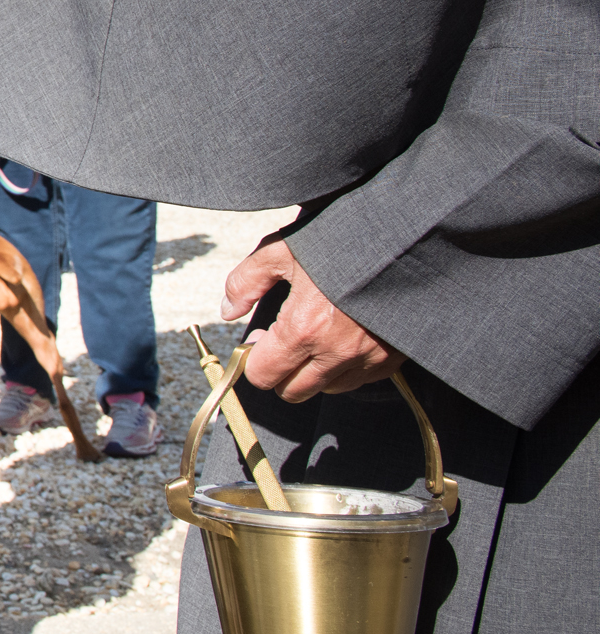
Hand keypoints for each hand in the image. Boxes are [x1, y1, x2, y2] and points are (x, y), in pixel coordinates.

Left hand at [221, 240, 403, 402]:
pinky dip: (344, 369)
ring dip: (313, 372)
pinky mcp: (392, 359)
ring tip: (315, 337)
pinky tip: (342, 339)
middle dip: (280, 372)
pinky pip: (358, 380)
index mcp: (303, 328)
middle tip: (283, 340)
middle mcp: (335, 352)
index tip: (260, 338)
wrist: (405, 241)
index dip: (253, 360)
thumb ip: (247, 282)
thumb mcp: (283, 251)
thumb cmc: (340, 242)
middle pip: (292, 392)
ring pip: (325, 389)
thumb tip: (228, 311)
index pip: (262, 375)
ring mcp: (367, 359)